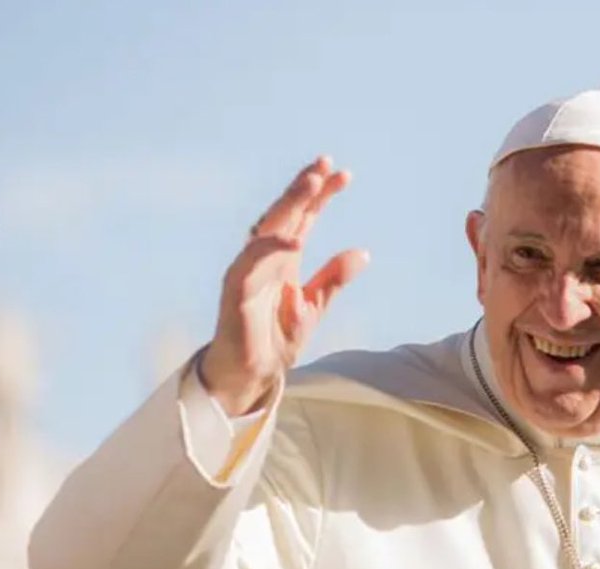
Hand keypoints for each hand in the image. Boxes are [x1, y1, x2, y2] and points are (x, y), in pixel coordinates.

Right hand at [200, 155, 369, 415]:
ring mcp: (248, 271)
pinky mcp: (237, 291)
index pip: (304, 217)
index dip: (321, 195)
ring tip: (310, 185)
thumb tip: (363, 253)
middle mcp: (264, 258)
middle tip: (324, 165)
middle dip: (304, 188)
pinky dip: (270, 249)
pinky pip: (251, 265)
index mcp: (284, 258)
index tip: (343, 174)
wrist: (253, 373)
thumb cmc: (276, 337)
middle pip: (285, 214)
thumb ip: (334, 278)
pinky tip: (293, 238)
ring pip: (267, 229)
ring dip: (288, 206)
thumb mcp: (314, 306)